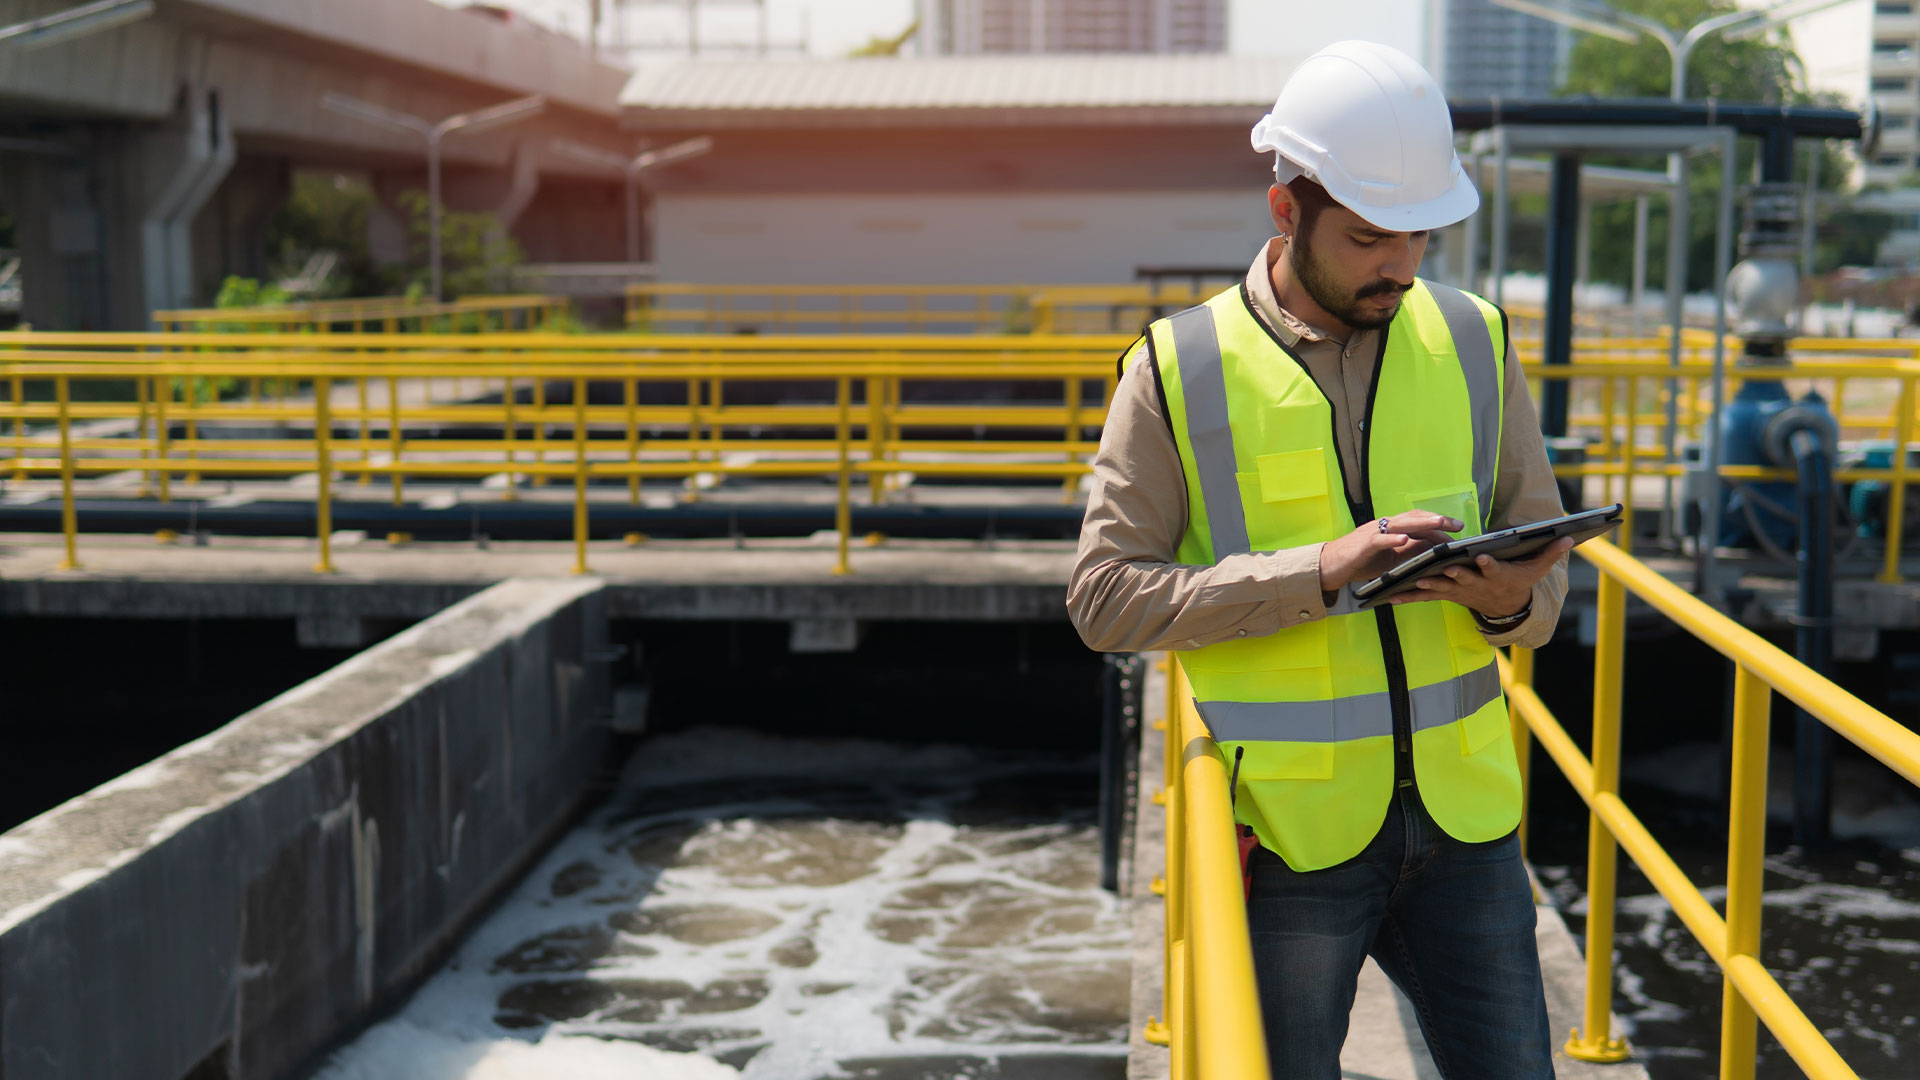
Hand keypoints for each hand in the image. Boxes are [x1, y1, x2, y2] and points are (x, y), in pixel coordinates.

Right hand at [1319, 511, 1462, 591]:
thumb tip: (1431, 549)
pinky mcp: (1362, 546)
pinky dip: (1392, 539)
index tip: (1457, 529)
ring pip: (1400, 524)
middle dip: (1437, 520)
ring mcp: (1373, 534)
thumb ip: (1407, 551)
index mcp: (1390, 529)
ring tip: (1439, 523)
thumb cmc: (1358, 562)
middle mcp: (1383, 526)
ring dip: (1421, 523)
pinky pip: (1379, 540)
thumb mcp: (1388, 558)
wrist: (1329, 566)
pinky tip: (1404, 540)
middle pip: (1413, 518)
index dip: (1437, 523)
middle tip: (1457, 525)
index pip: (1417, 521)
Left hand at [1386, 537, 1574, 617]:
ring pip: (1440, 587)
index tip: (1482, 557)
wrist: (1506, 608)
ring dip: (1425, 585)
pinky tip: (1390, 595)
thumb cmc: (1520, 581)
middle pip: (1462, 578)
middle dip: (1452, 573)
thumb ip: (1550, 553)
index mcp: (1496, 574)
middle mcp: (1476, 584)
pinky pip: (1425, 595)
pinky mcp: (1447, 594)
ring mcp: (1460, 590)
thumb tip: (1570, 538)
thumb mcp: (1536, 569)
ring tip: (1409, 582)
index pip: (1493, 568)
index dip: (1488, 563)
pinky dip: (1409, 595)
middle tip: (1440, 569)